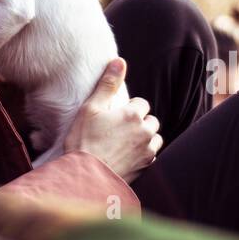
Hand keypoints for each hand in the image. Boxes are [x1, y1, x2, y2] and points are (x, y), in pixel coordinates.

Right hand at [62, 57, 161, 182]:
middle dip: (139, 122)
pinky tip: (128, 155)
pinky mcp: (146, 167)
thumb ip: (108, 84)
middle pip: (151, 120)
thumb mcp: (91, 108)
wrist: (86, 178)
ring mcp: (147, 150)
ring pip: (154, 138)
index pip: (142, 103)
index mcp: (132, 114)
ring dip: (145, 137)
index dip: (128, 108)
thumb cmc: (83, 141)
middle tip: (120, 129)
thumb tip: (119, 61)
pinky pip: (152, 155)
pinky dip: (144, 153)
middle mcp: (145, 131)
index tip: (116, 115)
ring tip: (126, 142)